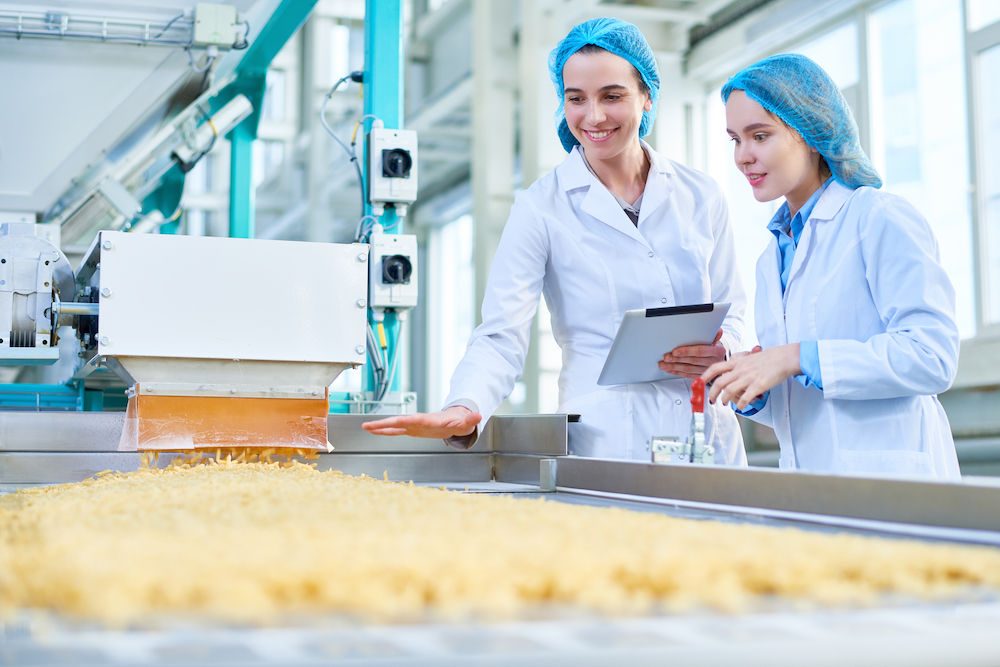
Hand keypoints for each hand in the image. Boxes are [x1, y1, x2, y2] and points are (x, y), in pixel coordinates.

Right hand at [361, 405, 481, 438]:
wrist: (456, 419)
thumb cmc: (460, 421)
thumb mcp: (466, 422)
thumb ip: (471, 419)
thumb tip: (478, 415)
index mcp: (429, 420)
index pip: (414, 420)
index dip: (404, 421)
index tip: (393, 421)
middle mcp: (418, 421)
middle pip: (399, 421)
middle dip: (384, 423)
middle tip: (369, 425)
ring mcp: (414, 425)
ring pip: (394, 426)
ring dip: (380, 427)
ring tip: (365, 427)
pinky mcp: (412, 430)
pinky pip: (396, 430)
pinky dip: (385, 431)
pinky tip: (374, 431)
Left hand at [658, 329, 725, 378]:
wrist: (722, 363)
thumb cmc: (715, 349)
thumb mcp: (716, 341)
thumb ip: (714, 336)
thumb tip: (718, 331)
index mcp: (717, 351)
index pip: (700, 351)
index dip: (687, 351)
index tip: (675, 351)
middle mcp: (713, 362)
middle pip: (692, 361)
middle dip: (677, 359)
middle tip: (666, 357)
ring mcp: (706, 371)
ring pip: (688, 369)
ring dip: (674, 367)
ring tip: (664, 364)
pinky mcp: (700, 376)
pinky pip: (687, 375)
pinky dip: (676, 372)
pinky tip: (669, 369)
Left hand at [702, 343, 800, 409]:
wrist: (784, 358)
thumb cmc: (767, 359)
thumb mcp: (748, 357)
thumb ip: (738, 364)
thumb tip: (728, 370)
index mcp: (737, 362)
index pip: (716, 368)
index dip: (705, 376)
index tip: (698, 382)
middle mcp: (740, 369)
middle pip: (719, 383)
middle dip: (712, 393)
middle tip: (712, 400)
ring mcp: (749, 377)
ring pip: (729, 391)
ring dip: (725, 400)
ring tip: (725, 403)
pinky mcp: (759, 385)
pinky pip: (745, 398)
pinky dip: (741, 404)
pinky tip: (742, 406)